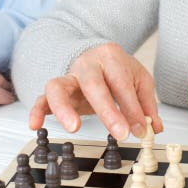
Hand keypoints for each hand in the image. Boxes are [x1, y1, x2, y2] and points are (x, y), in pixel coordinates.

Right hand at [28, 42, 162, 139]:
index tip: (140, 131)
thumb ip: (146, 104)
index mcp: (110, 56)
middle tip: (121, 133)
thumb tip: (152, 128)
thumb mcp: (138, 80)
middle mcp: (86, 63)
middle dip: (107, 110)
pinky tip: (35, 125)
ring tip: (74, 127)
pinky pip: (41, 98)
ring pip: (58, 87)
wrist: (92, 54)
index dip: (132, 109)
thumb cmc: (117, 70)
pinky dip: (37, 111)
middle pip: (93, 84)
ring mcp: (67, 76)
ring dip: (64, 108)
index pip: (121, 83)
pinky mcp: (54, 89)